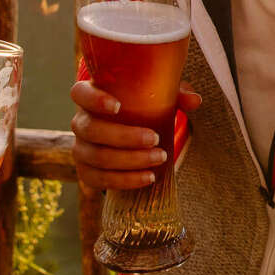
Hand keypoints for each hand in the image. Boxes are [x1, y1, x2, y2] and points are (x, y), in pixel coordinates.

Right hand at [70, 79, 200, 192]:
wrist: (126, 138)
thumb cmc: (140, 110)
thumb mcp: (156, 98)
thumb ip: (175, 95)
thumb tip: (194, 101)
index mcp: (91, 98)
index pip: (80, 93)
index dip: (94, 100)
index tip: (118, 107)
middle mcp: (81, 123)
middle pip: (91, 129)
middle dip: (124, 136)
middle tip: (155, 138)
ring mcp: (81, 148)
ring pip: (97, 156)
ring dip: (130, 160)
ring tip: (159, 158)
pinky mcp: (87, 172)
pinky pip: (100, 179)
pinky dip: (125, 180)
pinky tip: (148, 177)